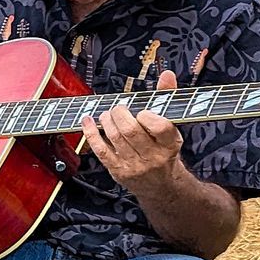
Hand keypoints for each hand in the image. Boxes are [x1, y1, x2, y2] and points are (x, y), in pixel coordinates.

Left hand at [81, 68, 184, 196]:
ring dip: (106, 120)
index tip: (142, 111)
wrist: (160, 185)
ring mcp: (134, 165)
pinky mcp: (118, 171)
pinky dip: (91, 133)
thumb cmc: (164, 150)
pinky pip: (100, 150)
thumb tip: (166, 74)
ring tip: (107, 114)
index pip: (160, 127)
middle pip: (131, 130)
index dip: (147, 116)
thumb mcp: (171, 126)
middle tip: (118, 108)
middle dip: (120, 113)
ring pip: (115, 138)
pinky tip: (88, 121)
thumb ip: (167, 98)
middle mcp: (153, 156)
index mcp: (169, 144)